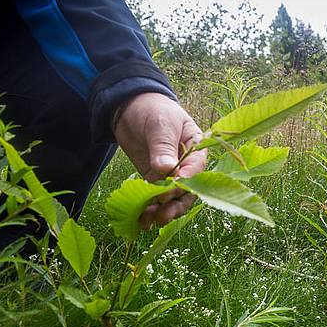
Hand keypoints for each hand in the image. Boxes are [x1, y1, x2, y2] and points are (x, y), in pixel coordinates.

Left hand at [113, 92, 206, 228]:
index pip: (195, 170)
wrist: (130, 105)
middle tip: (162, 215)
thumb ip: (163, 147)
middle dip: (175, 205)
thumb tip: (166, 169)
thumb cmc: (152, 109)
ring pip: (171, 199)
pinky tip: (141, 219)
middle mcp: (186, 165)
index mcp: (196, 149)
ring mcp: (169, 174)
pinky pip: (155, 197)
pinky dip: (149, 209)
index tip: (171, 189)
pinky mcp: (153, 178)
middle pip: (186, 191)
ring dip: (162, 211)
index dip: (185, 182)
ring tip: (148, 221)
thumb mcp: (160, 125)